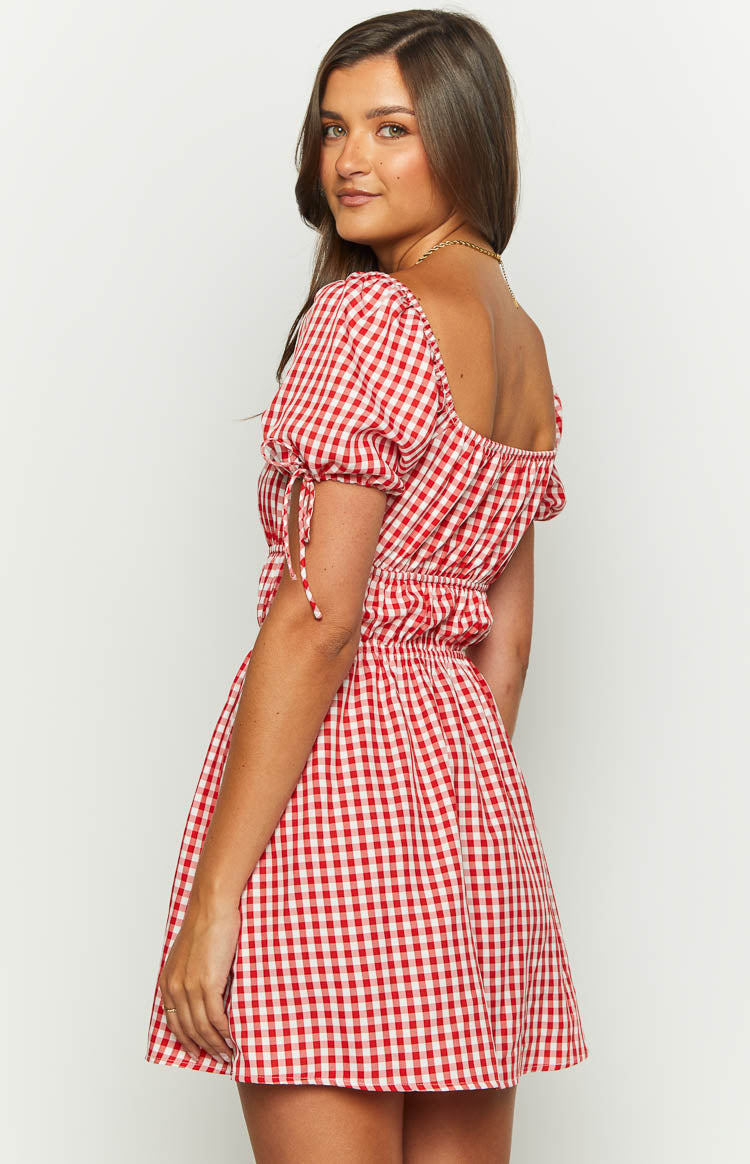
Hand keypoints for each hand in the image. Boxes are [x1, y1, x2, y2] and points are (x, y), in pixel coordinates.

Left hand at [158, 897, 239, 1064]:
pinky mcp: (207, 983)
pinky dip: (224, 1031)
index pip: (173, 1022)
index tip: (197, 1051)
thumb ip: (190, 976)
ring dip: (216, 1044)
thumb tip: (205, 997)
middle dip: (203, 1047)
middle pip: (188, 1029)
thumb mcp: (189, 955)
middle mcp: (174, 987)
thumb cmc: (206, 925)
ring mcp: (190, 986)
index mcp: (167, 981)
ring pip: (202, 1027)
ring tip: (228, 1053)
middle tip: (217, 1057)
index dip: (186, 1040)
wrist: (212, 907)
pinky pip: (215, 1017)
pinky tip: (232, 1037)